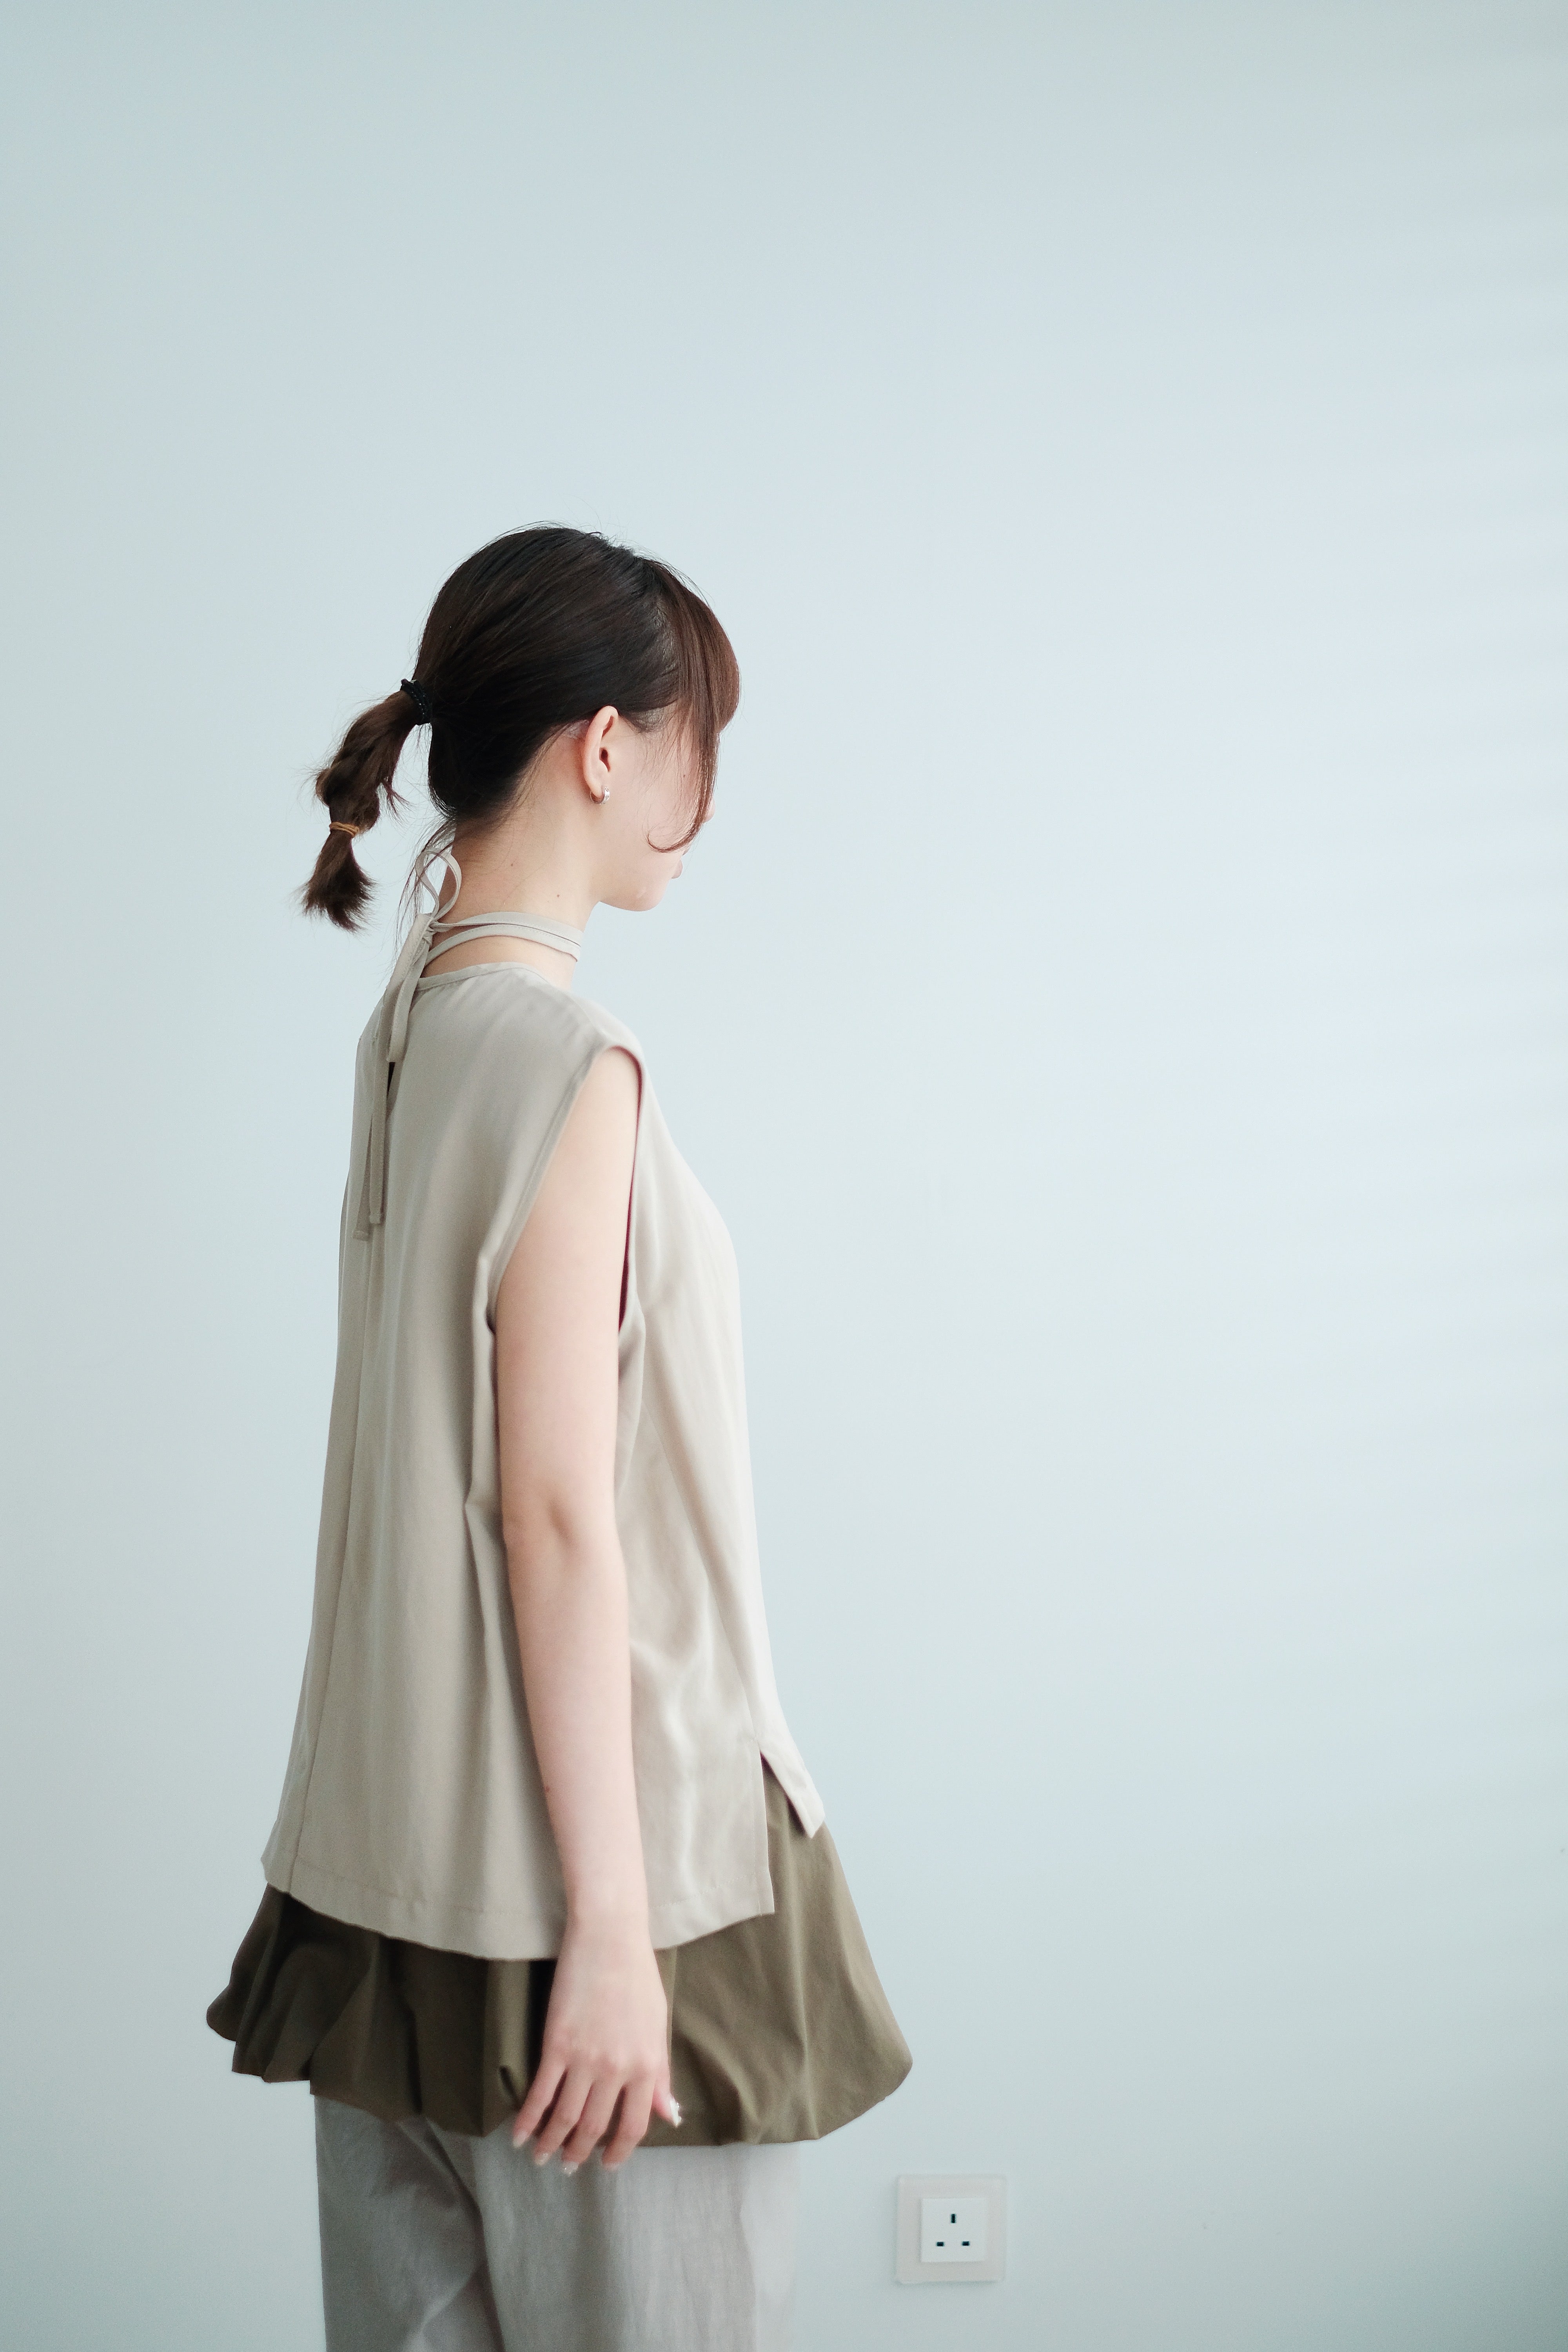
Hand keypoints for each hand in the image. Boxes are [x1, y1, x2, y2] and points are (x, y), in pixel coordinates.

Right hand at [512, 1915, 680, 2170]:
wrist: (609, 1936)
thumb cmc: (638, 1977)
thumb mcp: (657, 2027)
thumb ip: (661, 2075)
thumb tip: (669, 2115)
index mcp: (646, 2066)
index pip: (633, 2125)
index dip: (619, 2151)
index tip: (607, 2164)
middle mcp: (617, 2069)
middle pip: (593, 2127)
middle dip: (579, 2153)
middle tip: (568, 2167)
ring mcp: (585, 2058)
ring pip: (565, 2117)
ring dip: (551, 2144)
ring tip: (541, 2158)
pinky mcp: (556, 2044)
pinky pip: (541, 2093)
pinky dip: (528, 2120)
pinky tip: (519, 2135)